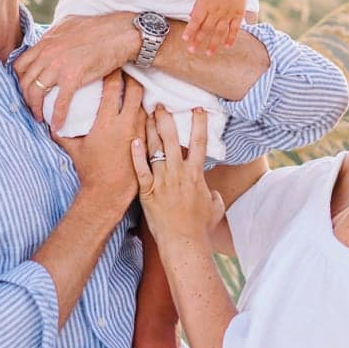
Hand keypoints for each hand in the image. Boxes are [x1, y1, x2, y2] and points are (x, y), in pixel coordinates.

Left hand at [14, 13, 138, 129]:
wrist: (120, 32)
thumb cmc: (99, 27)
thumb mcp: (68, 24)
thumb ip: (54, 34)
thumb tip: (50, 40)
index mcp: (45, 42)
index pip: (20, 65)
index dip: (20, 80)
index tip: (27, 89)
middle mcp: (47, 53)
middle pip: (25, 81)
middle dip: (25, 98)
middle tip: (32, 107)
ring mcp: (58, 65)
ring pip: (36, 92)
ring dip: (36, 108)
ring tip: (41, 117)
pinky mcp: (73, 77)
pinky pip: (60, 102)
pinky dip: (57, 116)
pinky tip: (57, 126)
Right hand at [56, 73, 144, 213]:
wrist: (109, 192)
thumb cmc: (90, 170)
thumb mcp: (74, 149)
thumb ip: (61, 133)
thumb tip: (49, 122)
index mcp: (107, 121)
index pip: (113, 87)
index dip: (113, 72)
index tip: (111, 64)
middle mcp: (126, 123)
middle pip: (135, 89)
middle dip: (132, 76)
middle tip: (128, 69)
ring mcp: (140, 131)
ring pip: (145, 102)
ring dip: (140, 93)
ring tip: (136, 83)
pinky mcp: (148, 140)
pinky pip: (150, 118)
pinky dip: (147, 109)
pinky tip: (145, 105)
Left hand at [131, 107, 224, 247]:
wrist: (184, 243)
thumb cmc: (200, 228)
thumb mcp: (215, 208)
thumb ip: (214, 196)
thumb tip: (213, 193)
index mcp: (196, 174)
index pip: (199, 142)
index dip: (199, 123)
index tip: (197, 108)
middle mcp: (179, 173)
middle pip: (172, 139)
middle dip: (166, 119)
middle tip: (160, 104)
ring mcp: (162, 181)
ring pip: (155, 149)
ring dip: (151, 130)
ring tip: (146, 114)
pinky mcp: (148, 191)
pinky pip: (141, 169)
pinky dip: (136, 155)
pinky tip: (133, 140)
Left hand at [182, 0, 248, 55]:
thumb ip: (198, 6)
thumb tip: (191, 16)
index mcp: (205, 5)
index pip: (196, 20)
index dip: (190, 30)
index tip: (185, 39)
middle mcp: (215, 12)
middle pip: (206, 29)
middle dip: (198, 40)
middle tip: (192, 50)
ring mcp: (227, 15)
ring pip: (219, 32)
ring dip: (213, 44)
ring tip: (208, 53)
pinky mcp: (238, 15)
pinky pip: (234, 29)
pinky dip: (231, 38)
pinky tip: (227, 46)